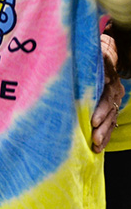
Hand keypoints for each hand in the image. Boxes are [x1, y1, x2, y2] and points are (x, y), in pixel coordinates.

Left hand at [92, 32, 124, 151]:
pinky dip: (104, 137)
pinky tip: (98, 148)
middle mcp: (115, 94)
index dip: (101, 110)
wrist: (104, 60)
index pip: (107, 98)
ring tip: (96, 147)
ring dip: (104, 135)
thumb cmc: (92, 60)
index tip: (93, 121)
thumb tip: (96, 76)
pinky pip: (110, 125)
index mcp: (111, 82)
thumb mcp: (93, 60)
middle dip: (102, 128)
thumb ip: (92, 67)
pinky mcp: (110, 110)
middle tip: (94, 139)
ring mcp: (114, 103)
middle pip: (110, 113)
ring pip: (111, 122)